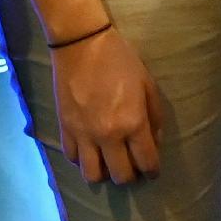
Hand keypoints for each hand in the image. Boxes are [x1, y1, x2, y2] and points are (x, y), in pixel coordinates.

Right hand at [52, 26, 167, 183]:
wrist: (82, 43)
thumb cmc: (120, 60)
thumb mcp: (148, 84)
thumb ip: (155, 117)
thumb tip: (154, 142)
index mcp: (133, 123)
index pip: (146, 162)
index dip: (153, 171)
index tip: (152, 171)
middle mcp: (108, 135)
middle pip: (121, 176)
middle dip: (130, 175)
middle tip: (132, 166)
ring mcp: (83, 134)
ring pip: (92, 175)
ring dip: (104, 173)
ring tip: (108, 162)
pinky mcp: (65, 128)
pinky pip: (72, 158)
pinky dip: (82, 160)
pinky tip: (89, 150)